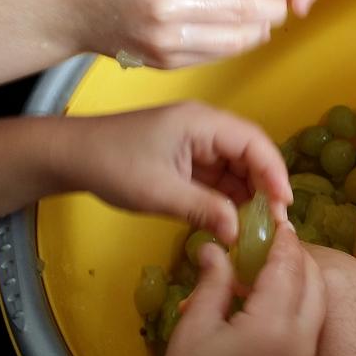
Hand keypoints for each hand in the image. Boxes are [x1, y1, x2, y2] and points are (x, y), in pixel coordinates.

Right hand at [55, 0, 287, 68]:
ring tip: (269, 16)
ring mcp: (167, 38)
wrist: (67, 7)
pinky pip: (217, 54)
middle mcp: (169, 4)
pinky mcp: (166, 62)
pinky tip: (245, 32)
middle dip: (276, 4)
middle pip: (246, 8)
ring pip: (238, 37)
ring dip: (262, 27)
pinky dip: (239, 43)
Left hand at [57, 102, 292, 243]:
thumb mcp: (159, 192)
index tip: (284, 205)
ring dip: (247, 195)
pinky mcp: (188, 157)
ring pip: (236, 167)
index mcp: (202, 123)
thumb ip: (203, 210)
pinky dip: (228, 197)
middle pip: (250, 154)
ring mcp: (197, 142)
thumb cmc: (112, 165)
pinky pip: (219, 176)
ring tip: (257, 227)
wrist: (71, 156)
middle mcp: (206, 127)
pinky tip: (233, 220)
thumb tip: (238, 233)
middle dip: (264, 187)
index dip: (274, 173)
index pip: (253, 142)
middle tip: (275, 224)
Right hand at [157, 226, 325, 355]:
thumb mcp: (194, 331)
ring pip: (319, 303)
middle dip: (297, 255)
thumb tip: (215, 247)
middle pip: (314, 281)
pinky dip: (303, 303)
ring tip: (273, 267)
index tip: (275, 220)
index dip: (283, 239)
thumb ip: (213, 283)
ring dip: (304, 278)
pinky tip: (275, 301)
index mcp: (273, 325)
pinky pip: (314, 325)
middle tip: (274, 241)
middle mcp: (301, 341)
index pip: (288, 266)